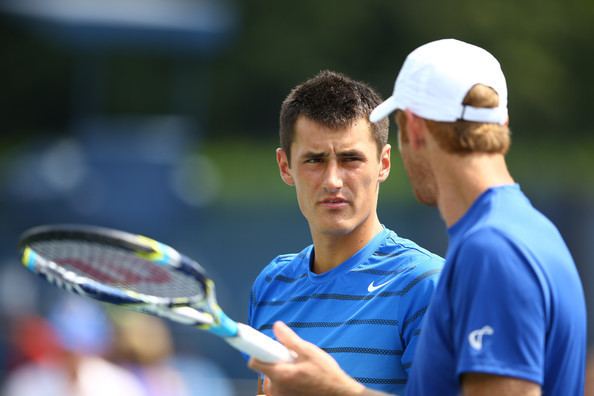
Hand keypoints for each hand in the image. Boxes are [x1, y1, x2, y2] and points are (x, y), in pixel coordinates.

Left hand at [248, 321, 376, 395]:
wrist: (339, 394)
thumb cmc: (326, 374)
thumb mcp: (309, 351)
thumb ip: (290, 339)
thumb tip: (276, 326)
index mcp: (280, 375)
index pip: (255, 363)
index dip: (258, 353)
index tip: (266, 348)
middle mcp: (277, 389)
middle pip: (265, 372)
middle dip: (275, 364)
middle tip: (291, 360)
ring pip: (273, 382)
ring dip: (281, 375)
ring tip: (299, 371)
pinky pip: (280, 390)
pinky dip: (287, 384)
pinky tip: (301, 381)